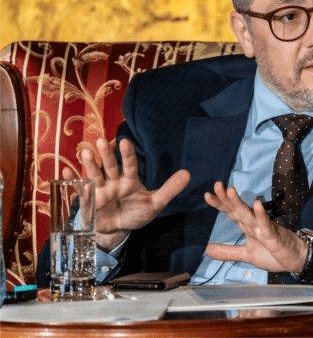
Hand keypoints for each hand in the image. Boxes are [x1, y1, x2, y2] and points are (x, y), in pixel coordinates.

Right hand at [63, 137, 189, 250]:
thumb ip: (170, 189)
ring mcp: (99, 190)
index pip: (130, 165)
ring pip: (94, 175)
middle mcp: (114, 181)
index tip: (124, 141)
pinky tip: (64, 172)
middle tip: (101, 140)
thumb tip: (188, 174)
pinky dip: (72, 182)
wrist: (117, 231)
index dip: (127, 155)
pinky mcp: (88, 201)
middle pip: (110, 167)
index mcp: (130, 180)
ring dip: (89, 165)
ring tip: (85, 152)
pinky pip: (79, 190)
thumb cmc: (136, 214)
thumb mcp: (155, 203)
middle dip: (106, 155)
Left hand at [204, 182, 312, 280]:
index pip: (231, 212)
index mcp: (247, 226)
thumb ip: (228, 252)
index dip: (220, 204)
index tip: (207, 196)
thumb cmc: (274, 254)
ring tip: (230, 191)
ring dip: (239, 203)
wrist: (297, 259)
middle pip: (237, 209)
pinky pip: (266, 225)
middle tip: (216, 185)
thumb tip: (206, 250)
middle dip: (226, 198)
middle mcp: (254, 224)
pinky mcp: (274, 236)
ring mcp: (264, 228)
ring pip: (249, 214)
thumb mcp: (247, 254)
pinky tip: (257, 204)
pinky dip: (261, 215)